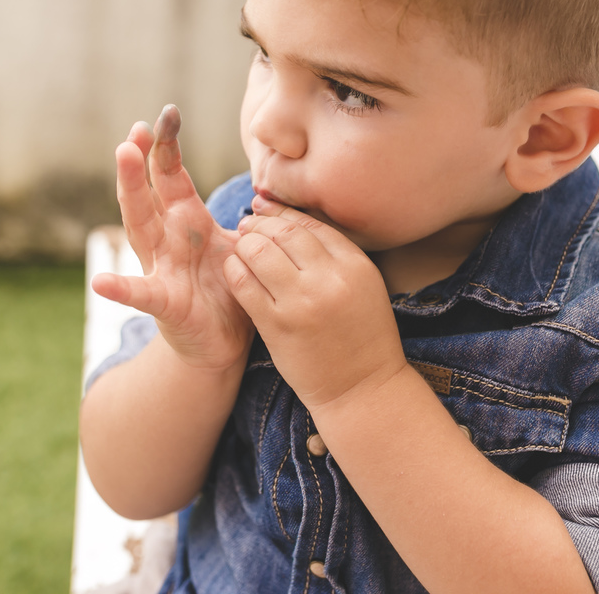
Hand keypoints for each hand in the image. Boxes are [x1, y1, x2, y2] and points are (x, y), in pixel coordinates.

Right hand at [91, 105, 252, 370]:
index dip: (167, 146)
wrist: (223, 344)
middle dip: (142, 159)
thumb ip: (252, 218)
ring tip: (121, 155)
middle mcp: (166, 239)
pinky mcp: (164, 303)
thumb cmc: (230, 289)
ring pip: (140, 225)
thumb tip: (271, 187)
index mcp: (187, 221)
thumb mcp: (242, 246)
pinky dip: (120, 289)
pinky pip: (140, 295)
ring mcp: (160, 268)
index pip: (172, 176)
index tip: (166, 113)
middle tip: (136, 128)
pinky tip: (100, 283)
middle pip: (149, 192)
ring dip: (131, 190)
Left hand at [225, 196, 407, 410]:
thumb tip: (292, 222)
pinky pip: (244, 285)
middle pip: (283, 233)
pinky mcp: (277, 325)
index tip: (266, 210)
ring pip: (259, 252)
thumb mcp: (364, 286)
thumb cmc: (361, 336)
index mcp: (355, 265)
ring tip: (240, 247)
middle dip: (259, 224)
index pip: (310, 224)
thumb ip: (335, 256)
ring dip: (244, 244)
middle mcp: (330, 279)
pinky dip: (234, 271)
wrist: (362, 388)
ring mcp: (302, 302)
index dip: (282, 213)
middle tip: (246, 225)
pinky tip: (234, 270)